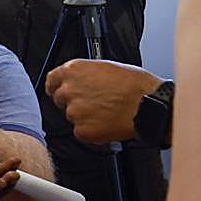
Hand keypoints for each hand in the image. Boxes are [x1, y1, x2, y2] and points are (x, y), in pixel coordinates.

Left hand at [45, 60, 162, 143]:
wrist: (148, 105)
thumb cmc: (134, 85)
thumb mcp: (104, 67)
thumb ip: (84, 74)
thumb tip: (79, 80)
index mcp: (73, 70)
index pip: (51, 80)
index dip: (57, 87)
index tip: (60, 92)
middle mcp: (69, 90)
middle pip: (60, 100)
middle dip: (73, 103)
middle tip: (93, 104)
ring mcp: (74, 111)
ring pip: (72, 117)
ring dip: (84, 117)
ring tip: (106, 112)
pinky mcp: (82, 130)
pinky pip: (81, 132)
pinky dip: (92, 131)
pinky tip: (107, 123)